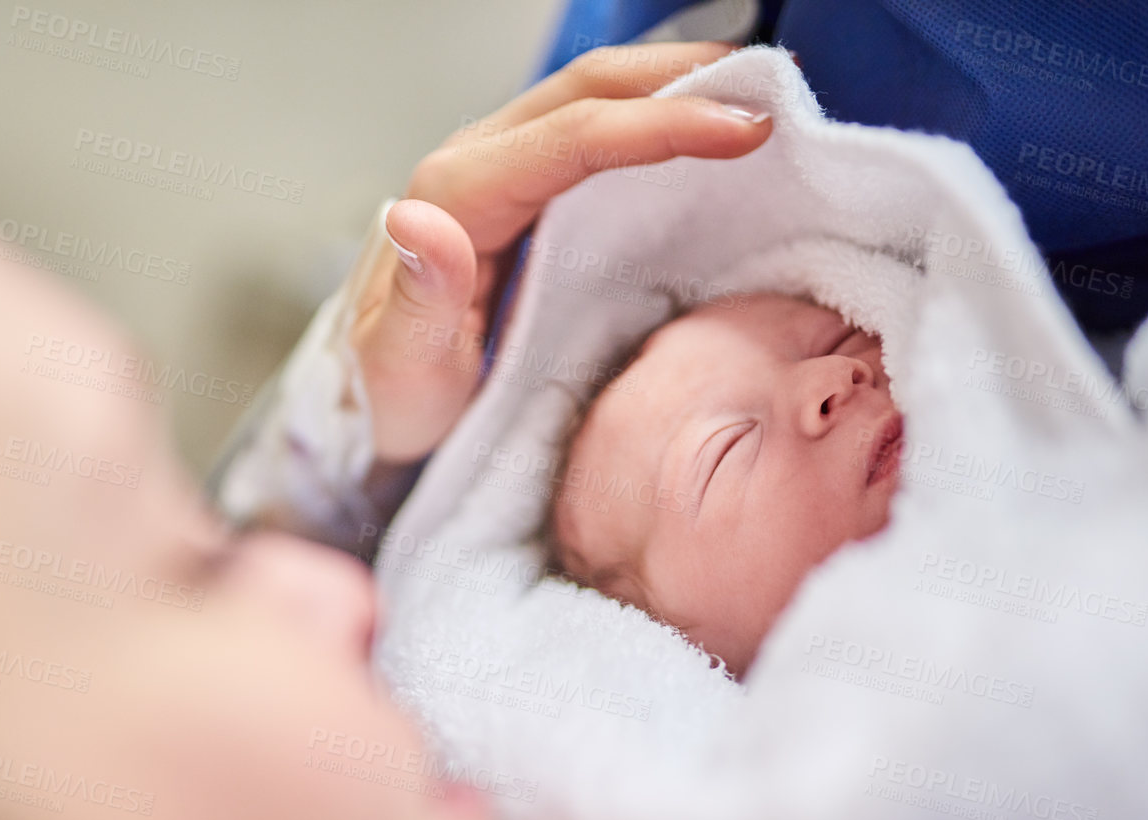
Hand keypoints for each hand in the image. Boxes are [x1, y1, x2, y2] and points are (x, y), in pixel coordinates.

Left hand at [352, 42, 774, 463]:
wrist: (371, 410)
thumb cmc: (390, 397)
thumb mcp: (400, 367)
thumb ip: (417, 296)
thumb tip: (419, 218)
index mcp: (455, 195)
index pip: (574, 136)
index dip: (663, 123)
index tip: (745, 128)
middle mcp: (476, 164)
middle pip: (589, 89)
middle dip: (685, 81)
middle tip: (776, 97)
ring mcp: (501, 172)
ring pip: (594, 98)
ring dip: (675, 88)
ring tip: (758, 99)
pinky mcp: (523, 193)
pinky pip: (593, 134)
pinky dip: (655, 120)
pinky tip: (703, 133)